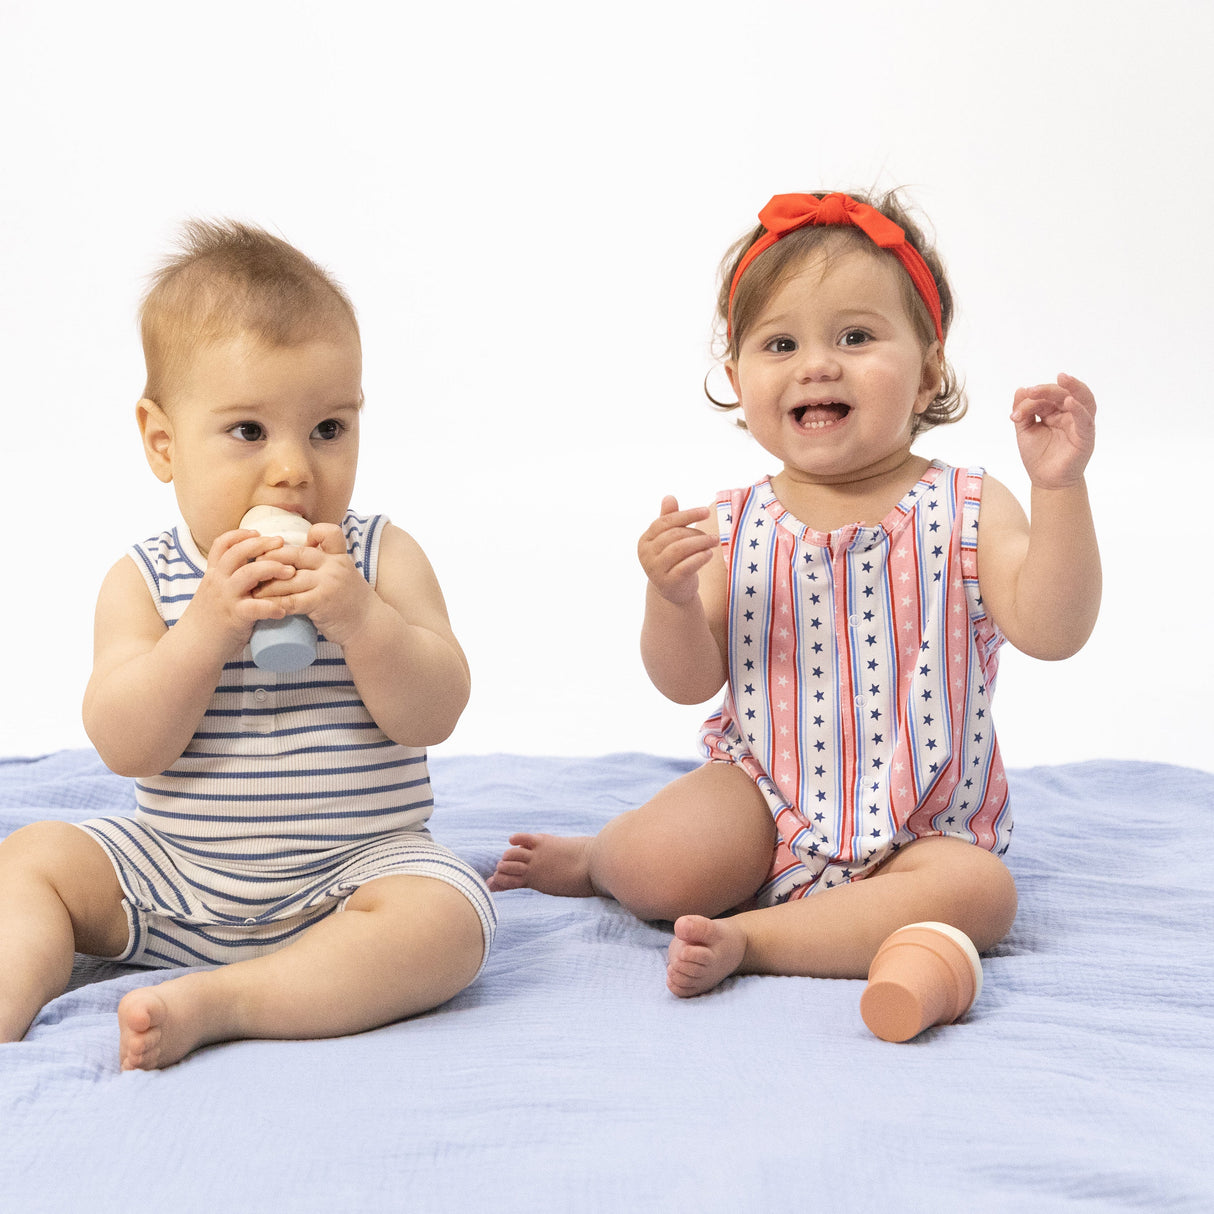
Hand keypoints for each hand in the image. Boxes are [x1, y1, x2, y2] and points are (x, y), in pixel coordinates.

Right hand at [187, 529, 298, 648]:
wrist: (191, 648)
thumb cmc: (208, 622)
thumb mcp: (214, 595)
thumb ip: (229, 583)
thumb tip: (257, 574)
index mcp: (213, 575)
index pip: (222, 544)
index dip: (240, 534)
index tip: (259, 531)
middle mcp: (217, 582)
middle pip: (239, 552)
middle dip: (262, 543)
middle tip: (282, 543)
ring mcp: (225, 598)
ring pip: (249, 572)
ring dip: (273, 568)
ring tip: (291, 572)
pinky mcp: (234, 617)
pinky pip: (255, 607)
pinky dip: (272, 606)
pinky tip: (284, 610)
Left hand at [252, 522, 374, 646]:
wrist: (370, 626)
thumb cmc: (351, 602)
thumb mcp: (343, 575)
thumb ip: (325, 565)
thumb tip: (295, 560)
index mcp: (339, 557)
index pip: (327, 532)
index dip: (309, 534)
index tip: (292, 544)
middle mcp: (334, 566)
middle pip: (296, 554)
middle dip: (271, 559)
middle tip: (252, 566)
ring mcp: (329, 583)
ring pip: (289, 579)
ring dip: (266, 585)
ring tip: (251, 590)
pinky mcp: (322, 603)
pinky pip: (292, 600)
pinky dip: (275, 603)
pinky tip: (263, 606)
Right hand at [638, 496, 714, 604]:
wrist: (673, 592)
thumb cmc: (673, 560)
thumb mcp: (670, 540)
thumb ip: (669, 519)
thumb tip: (669, 497)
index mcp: (645, 541)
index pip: (665, 522)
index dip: (687, 515)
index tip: (706, 511)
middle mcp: (646, 555)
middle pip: (673, 535)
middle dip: (696, 532)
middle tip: (713, 535)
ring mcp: (655, 570)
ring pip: (679, 549)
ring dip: (700, 543)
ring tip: (714, 542)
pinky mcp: (668, 583)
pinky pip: (685, 566)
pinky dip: (699, 558)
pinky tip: (709, 554)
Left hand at [1011, 372, 1096, 489]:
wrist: (1046, 481)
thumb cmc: (1037, 456)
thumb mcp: (1025, 430)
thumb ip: (1023, 411)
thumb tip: (1020, 389)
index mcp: (1054, 411)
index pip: (1045, 397)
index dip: (1030, 400)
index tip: (1015, 414)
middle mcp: (1069, 414)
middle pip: (1063, 393)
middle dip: (1047, 390)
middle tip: (1032, 391)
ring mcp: (1079, 423)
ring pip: (1082, 399)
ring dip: (1073, 387)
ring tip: (1062, 378)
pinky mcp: (1086, 435)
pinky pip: (1085, 419)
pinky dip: (1079, 409)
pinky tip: (1069, 402)